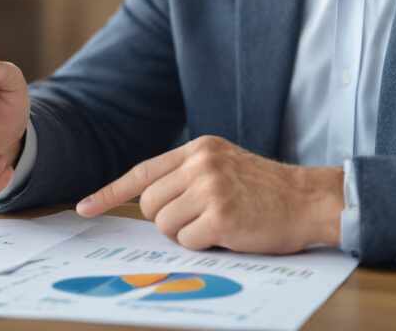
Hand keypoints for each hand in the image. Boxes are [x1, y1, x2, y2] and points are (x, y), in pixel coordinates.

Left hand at [76, 135, 344, 253]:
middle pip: (150, 204)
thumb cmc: (267, 191)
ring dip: (187, 235)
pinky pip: (188, 242)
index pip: (142, 171)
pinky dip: (204, 246)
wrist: (310, 200)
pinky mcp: (220, 216)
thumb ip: (188, 176)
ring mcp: (210, 188)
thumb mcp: (224, 166)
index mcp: (198, 149)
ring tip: (219, 224)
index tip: (85, 207)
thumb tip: (151, 204)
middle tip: (200, 220)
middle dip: (168, 220)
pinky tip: (229, 234)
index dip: (110, 192)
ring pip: (166, 226)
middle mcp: (200, 164)